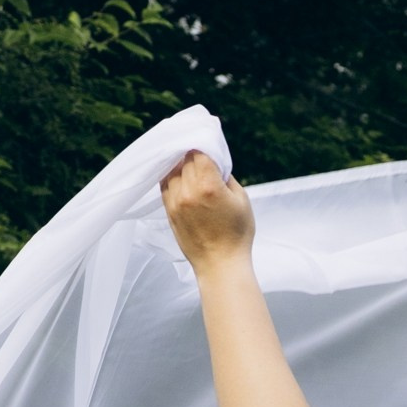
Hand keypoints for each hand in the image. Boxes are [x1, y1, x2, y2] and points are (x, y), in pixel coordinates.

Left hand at [161, 150, 254, 271]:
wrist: (220, 265)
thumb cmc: (237, 234)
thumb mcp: (241, 199)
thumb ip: (226, 177)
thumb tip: (214, 163)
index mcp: (209, 186)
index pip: (198, 153)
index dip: (202, 145)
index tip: (206, 141)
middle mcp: (188, 191)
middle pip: (184, 160)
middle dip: (191, 154)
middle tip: (198, 152)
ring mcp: (176, 202)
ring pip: (171, 171)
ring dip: (179, 165)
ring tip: (186, 162)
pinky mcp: (169, 212)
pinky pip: (165, 186)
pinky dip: (170, 177)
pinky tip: (177, 175)